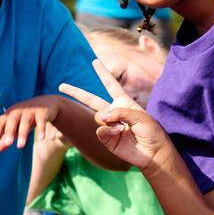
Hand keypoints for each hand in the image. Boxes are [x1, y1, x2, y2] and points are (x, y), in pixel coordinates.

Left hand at [0, 98, 58, 151]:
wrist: (46, 103)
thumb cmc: (26, 118)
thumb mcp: (16, 127)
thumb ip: (6, 137)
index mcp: (10, 113)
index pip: (1, 122)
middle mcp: (19, 111)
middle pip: (12, 120)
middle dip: (9, 132)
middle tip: (7, 144)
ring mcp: (31, 111)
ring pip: (25, 121)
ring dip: (22, 133)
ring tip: (20, 146)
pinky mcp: (42, 112)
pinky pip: (41, 121)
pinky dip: (41, 129)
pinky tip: (41, 138)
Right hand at [58, 59, 173, 172]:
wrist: (153, 153)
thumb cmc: (151, 131)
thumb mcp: (139, 116)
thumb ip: (120, 112)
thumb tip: (101, 117)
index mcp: (123, 102)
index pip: (110, 84)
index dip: (103, 73)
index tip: (95, 62)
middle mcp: (114, 112)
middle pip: (91, 99)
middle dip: (76, 92)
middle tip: (60, 86)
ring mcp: (109, 125)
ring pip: (97, 117)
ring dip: (108, 120)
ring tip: (122, 128)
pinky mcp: (107, 139)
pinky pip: (100, 130)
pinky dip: (108, 130)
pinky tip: (118, 133)